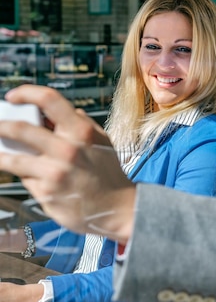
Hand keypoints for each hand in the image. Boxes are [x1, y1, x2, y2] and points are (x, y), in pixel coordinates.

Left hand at [0, 85, 135, 242]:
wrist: (117, 209)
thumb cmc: (108, 174)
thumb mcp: (101, 141)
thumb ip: (79, 124)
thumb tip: (53, 114)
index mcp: (81, 131)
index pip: (48, 100)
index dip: (26, 93)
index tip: (13, 97)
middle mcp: (66, 150)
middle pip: (20, 129)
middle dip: (1, 125)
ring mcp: (54, 173)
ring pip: (12, 158)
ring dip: (0, 154)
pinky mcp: (46, 194)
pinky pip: (26, 179)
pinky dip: (25, 176)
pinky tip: (30, 176)